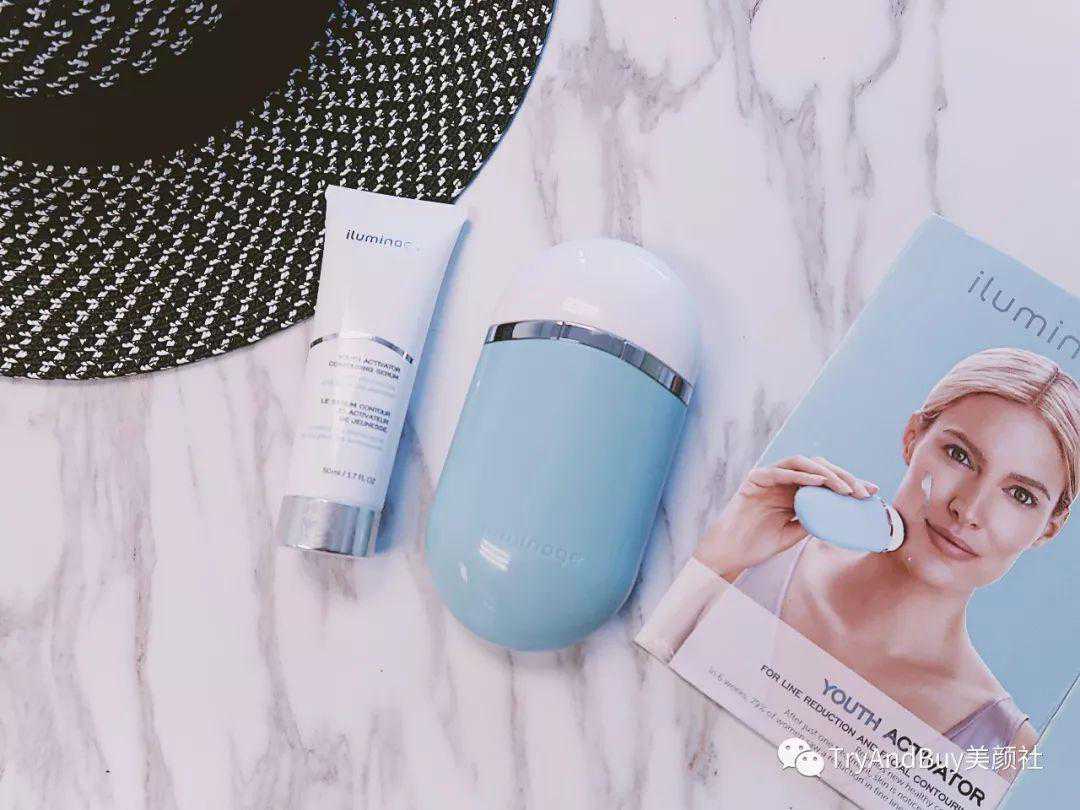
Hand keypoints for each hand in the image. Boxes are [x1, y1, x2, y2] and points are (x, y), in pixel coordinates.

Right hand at [694, 456, 877, 576]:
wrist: (730, 553)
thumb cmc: (759, 544)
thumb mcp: (795, 533)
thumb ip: (813, 521)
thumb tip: (841, 517)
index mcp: (793, 491)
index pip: (825, 480)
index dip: (849, 483)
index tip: (871, 493)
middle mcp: (783, 480)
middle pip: (818, 467)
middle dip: (843, 476)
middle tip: (862, 491)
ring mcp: (768, 477)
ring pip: (802, 463)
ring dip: (826, 473)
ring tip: (844, 488)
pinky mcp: (755, 479)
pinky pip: (780, 471)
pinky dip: (801, 474)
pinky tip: (819, 481)